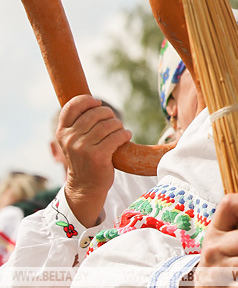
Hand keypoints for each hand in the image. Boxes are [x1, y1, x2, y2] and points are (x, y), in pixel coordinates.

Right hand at [58, 94, 131, 226]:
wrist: (86, 186)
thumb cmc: (84, 159)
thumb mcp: (74, 141)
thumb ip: (79, 123)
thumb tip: (95, 101)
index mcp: (62, 132)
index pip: (72, 105)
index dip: (88, 101)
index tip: (97, 103)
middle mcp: (70, 138)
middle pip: (96, 113)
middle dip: (109, 115)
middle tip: (113, 123)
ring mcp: (83, 148)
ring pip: (109, 124)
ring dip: (119, 126)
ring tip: (119, 131)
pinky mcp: (98, 156)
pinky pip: (117, 136)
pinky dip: (125, 134)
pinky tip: (125, 137)